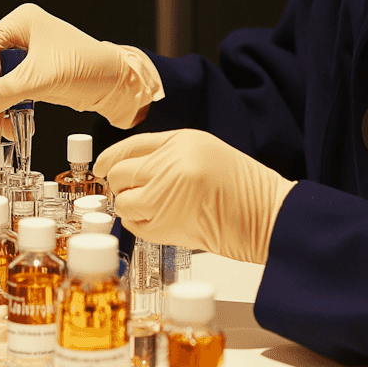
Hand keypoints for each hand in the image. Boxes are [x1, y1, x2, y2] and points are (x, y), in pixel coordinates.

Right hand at [0, 3, 163, 133]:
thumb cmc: (89, 66)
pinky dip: (7, 107)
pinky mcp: (34, 71)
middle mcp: (21, 33)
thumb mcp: (44, 79)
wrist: (116, 82)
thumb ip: (8, 91)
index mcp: (21, 22)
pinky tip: (10, 123)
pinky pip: (10, 89)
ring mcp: (27, 53)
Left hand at [94, 129, 296, 264]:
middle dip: (120, 184)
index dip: (110, 157)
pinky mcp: (168, 225)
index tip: (101, 166)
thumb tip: (128, 167)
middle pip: (120, 173)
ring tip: (154, 207)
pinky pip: (136, 225)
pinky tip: (161, 221)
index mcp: (181, 141)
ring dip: (131, 207)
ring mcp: (167, 195)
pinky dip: (141, 225)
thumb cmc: (242, 186)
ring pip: (123, 202)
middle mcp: (170, 164)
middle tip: (133, 190)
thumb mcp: (204, 151)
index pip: (131, 146)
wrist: (266, 215)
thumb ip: (167, 153)